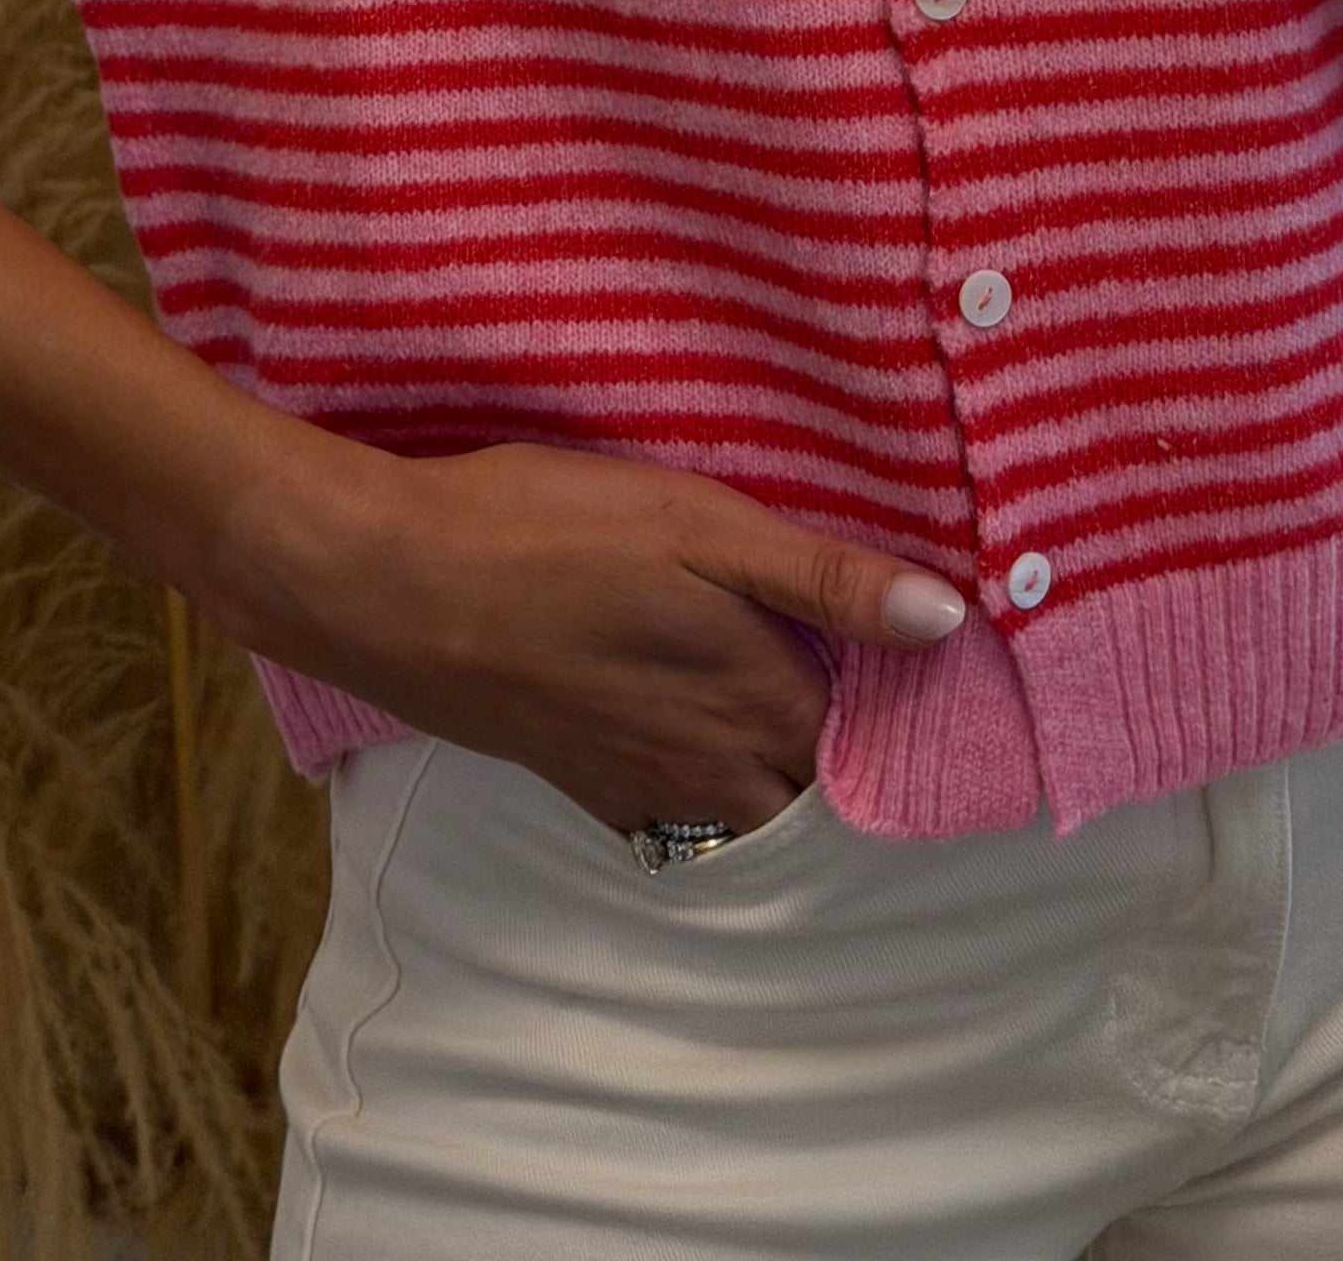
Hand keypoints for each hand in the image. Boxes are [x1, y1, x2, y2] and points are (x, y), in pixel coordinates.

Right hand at [220, 436, 966, 837]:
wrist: (392, 586)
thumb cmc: (549, 532)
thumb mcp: (699, 524)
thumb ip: (825, 580)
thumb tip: (950, 620)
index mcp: (756, 695)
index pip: (870, 734)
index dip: (901, 700)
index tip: (920, 658)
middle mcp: (711, 764)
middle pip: (813, 789)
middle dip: (848, 754)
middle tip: (865, 682)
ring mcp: (639, 784)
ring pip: (746, 813)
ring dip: (778, 776)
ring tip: (788, 702)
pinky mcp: (578, 784)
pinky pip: (673, 818)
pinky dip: (705, 791)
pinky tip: (694, 728)